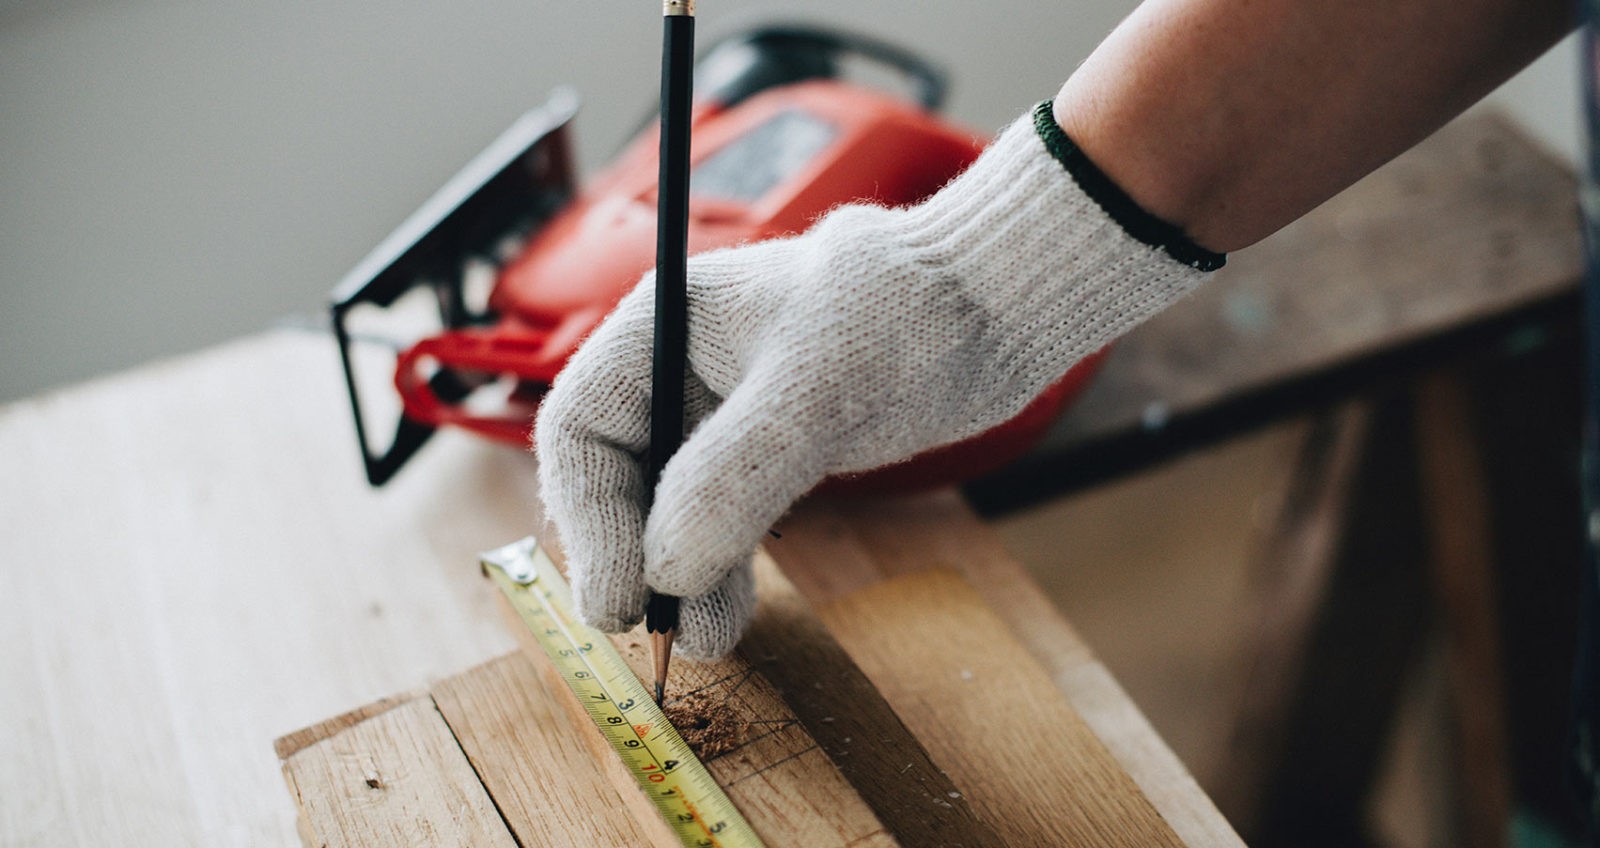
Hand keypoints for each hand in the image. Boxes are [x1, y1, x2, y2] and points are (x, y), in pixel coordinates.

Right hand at [535, 103, 1218, 656]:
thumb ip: (732, 476)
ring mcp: (720, 413)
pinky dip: (716, 569)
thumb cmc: (908, 315)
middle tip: (656, 630)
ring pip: (664, 510)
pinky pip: (716, 520)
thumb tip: (665, 569)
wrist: (992, 310)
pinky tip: (728, 613)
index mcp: (663, 327)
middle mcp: (678, 371)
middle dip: (630, 556)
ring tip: (704, 638)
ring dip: (675, 577)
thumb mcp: (816, 391)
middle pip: (613, 478)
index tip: (616, 596)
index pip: (580, 430)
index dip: (586, 518)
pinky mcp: (765, 449)